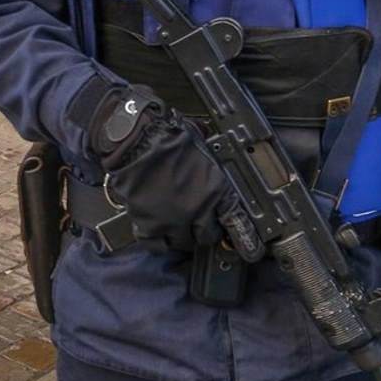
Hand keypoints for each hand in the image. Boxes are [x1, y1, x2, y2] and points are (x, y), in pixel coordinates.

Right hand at [89, 86, 263, 258]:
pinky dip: (157, 240)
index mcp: (216, 190)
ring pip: (183, 243)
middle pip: (207, 236)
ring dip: (181, 236)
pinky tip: (156, 232)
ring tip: (176, 227)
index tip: (242, 240)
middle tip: (199, 225)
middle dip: (205, 231)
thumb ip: (205, 156)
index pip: (234, 219)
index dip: (240, 232)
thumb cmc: (166, 136)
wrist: (138, 141)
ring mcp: (174, 222)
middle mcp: (198, 210)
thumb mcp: (199, 144)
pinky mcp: (150, 226)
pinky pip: (156, 244)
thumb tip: (208, 144)